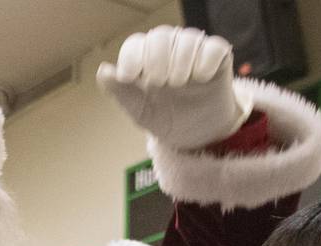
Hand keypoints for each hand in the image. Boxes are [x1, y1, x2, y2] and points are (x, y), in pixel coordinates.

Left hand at [97, 25, 252, 148]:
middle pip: (160, 36)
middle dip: (156, 59)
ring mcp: (194, 50)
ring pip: (188, 39)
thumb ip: (120, 91)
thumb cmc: (164, 117)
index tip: (129, 77)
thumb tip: (103, 71)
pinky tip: (200, 79)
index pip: (136, 44)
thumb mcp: (139, 110)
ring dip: (180, 62)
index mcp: (146, 58)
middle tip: (158, 83)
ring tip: (178, 85)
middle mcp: (169, 48)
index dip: (131, 57)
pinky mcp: (218, 56)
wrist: (194, 134)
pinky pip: (214, 48)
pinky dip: (205, 62)